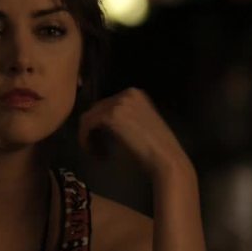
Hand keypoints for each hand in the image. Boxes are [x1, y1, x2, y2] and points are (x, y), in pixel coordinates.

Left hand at [78, 88, 192, 180]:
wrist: (165, 157)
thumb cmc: (156, 148)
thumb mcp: (139, 126)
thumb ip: (124, 119)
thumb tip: (102, 125)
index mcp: (136, 94)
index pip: (107, 105)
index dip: (101, 125)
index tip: (103, 143)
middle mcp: (127, 93)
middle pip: (97, 109)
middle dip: (94, 130)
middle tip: (98, 149)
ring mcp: (119, 102)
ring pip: (89, 117)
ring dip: (89, 136)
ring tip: (97, 153)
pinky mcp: (111, 115)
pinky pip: (87, 125)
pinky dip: (86, 139)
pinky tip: (95, 153)